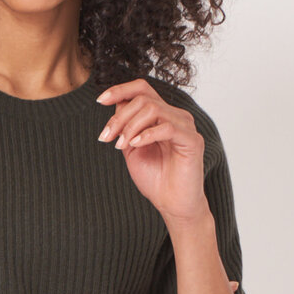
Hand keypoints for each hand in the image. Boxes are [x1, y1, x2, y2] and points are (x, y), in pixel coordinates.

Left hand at [96, 79, 207, 223]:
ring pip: (153, 109)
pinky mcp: (193, 140)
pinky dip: (146, 134)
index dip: (120, 90)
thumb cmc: (155, 179)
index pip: (142, 89)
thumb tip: (116, 103)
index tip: (100, 101)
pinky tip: (135, 145)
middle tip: (106, 138)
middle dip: (119, 117)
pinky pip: (167, 127)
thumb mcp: (131, 148)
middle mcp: (176, 116)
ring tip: (121, 145)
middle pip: (143, 99)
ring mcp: (186, 127)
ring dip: (130, 126)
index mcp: (162, 115)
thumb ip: (125, 126)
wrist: (172, 204)